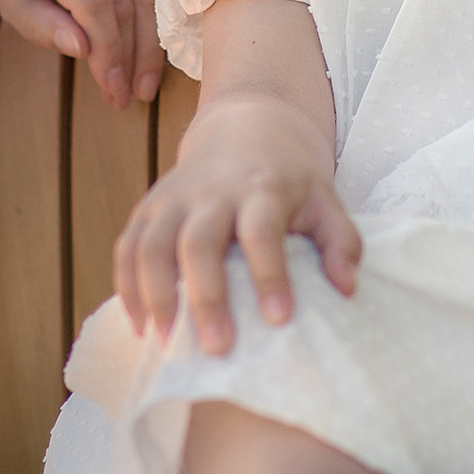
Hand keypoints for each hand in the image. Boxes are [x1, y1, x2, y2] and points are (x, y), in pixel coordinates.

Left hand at [0, 0, 162, 106]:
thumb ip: (41, 24)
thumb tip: (84, 49)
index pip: (91, 1)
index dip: (108, 49)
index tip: (113, 88)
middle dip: (132, 53)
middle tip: (131, 93)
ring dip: (152, 38)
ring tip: (146, 79)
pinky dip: (162, 7)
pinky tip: (160, 40)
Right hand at [114, 92, 361, 353]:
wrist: (245, 126)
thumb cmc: (288, 178)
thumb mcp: (325, 199)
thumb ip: (341, 241)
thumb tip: (347, 288)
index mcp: (261, 189)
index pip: (262, 231)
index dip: (269, 274)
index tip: (279, 318)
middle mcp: (212, 192)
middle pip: (198, 242)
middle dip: (205, 295)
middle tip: (218, 347)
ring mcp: (173, 198)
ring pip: (151, 244)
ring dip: (155, 295)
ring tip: (168, 343)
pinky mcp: (148, 207)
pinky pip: (127, 247)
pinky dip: (127, 286)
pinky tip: (140, 325)